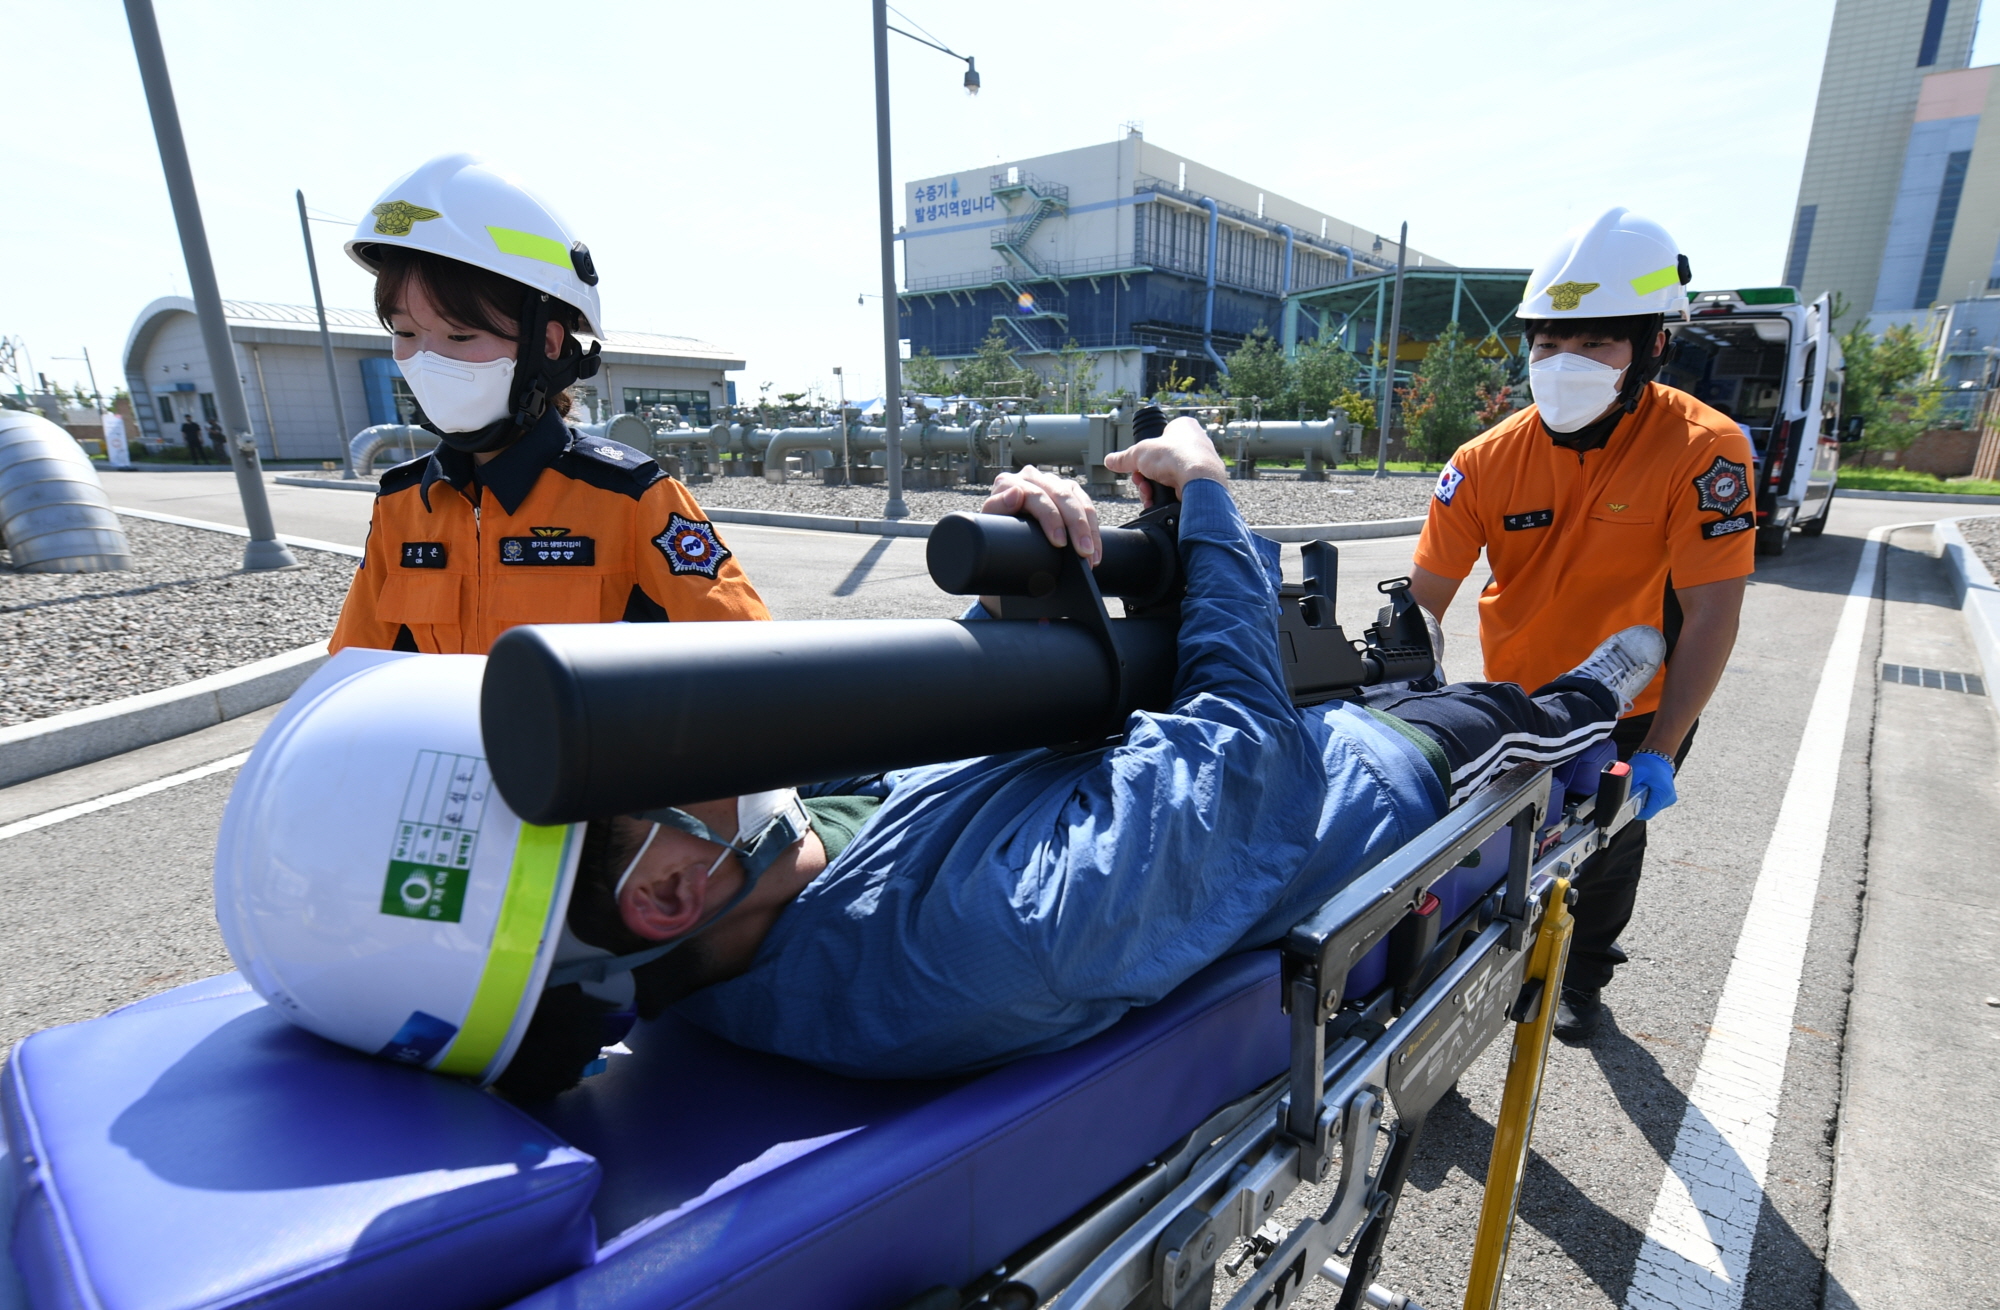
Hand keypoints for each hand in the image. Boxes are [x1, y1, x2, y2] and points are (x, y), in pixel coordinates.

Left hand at [982, 465, 1100, 566]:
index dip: (1051, 518)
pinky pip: (1086, 505)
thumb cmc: (994, 533)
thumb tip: (1016, 493)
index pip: (1036, 496)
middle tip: (1083, 553)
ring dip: (1089, 529)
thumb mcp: (990, 523)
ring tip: (1091, 555)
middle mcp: (1032, 477)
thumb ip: (997, 506)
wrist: (1001, 540)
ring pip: (1078, 500)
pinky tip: (1095, 548)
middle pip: (1062, 496)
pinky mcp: (1068, 490)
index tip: (1059, 542)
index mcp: (1009, 482)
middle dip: (1077, 526)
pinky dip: (1093, 529)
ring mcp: (1052, 482)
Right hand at [1102, 416, 1227, 507]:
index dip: (1145, 455)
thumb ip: (1124, 458)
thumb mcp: (1139, 453)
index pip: (1158, 440)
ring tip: (1149, 493)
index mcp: (1183, 427)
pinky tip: (1158, 501)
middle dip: (1146, 476)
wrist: (1199, 480)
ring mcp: (1200, 464)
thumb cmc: (1175, 456)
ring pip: (1167, 478)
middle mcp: (1195, 443)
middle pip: (1160, 463)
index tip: (1137, 465)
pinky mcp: (1203, 483)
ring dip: (1152, 488)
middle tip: (1141, 481)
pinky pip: (1178, 490)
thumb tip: (1110, 460)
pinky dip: (1165, 497)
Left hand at [1627, 751, 1676, 820]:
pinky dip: (1646, 798)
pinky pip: (1653, 803)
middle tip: (1633, 792)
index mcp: (1663, 794)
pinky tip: (1644, 789)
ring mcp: (1669, 798)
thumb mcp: (1635, 773)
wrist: (1658, 754)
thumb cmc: (1647, 762)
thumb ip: (1627, 787)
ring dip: (1643, 801)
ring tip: (1640, 788)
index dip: (1635, 811)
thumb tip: (1617, 798)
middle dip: (1638, 804)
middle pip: (1648, 811)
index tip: (1626, 805)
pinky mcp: (1667, 797)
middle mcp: (1669, 798)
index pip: (1647, 813)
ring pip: (1651, 807)